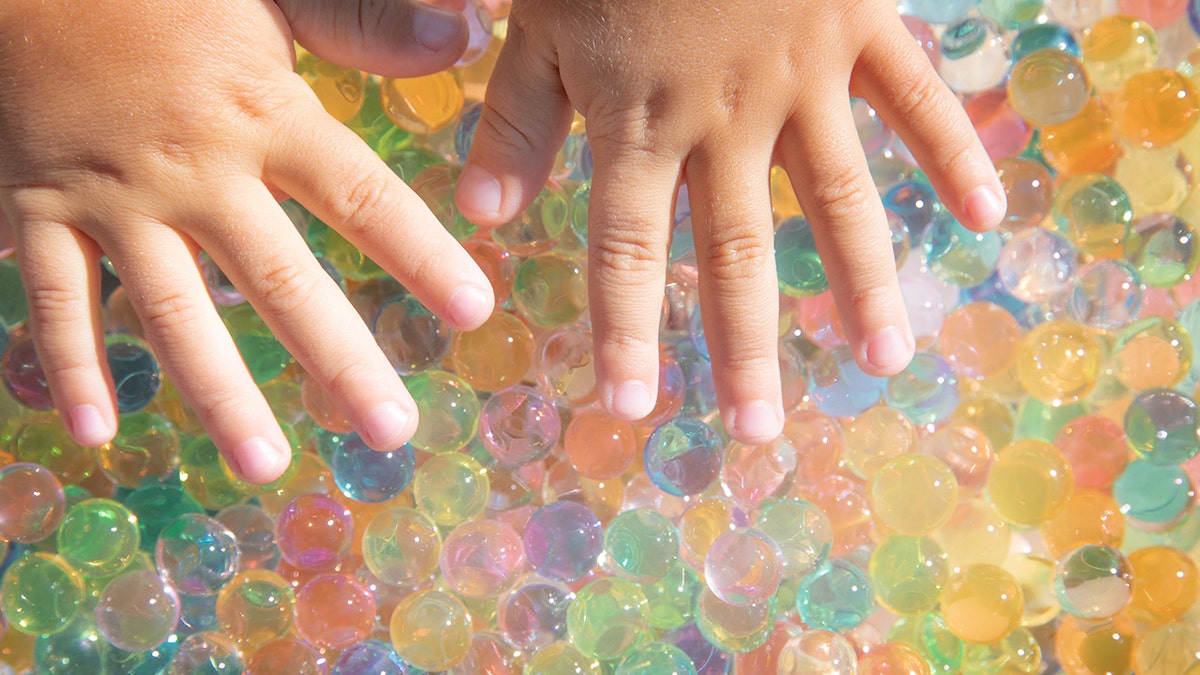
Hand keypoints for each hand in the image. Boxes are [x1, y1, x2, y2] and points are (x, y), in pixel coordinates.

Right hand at [0, 0, 494, 481]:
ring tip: (266, 465)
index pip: (362, 198)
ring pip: (173, 311)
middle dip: (342, 360)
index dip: (422, 256)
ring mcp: (115, 197)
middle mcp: (196, 169)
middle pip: (280, 281)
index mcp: (263, 112)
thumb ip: (361, 23)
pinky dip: (72, 363)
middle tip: (392, 430)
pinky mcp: (40, 207)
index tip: (474, 312)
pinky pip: (54, 298)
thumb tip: (457, 41)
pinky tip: (99, 432)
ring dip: (220, 395)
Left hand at [456, 0, 1003, 442]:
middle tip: (757, 432)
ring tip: (881, 361)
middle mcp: (723, 118)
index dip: (625, 330)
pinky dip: (949, 155)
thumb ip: (516, 114)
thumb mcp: (538, 13)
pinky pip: (914, 100)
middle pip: (736, 250)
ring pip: (837, 198)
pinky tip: (982, 216)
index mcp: (636, 118)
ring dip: (860, 283)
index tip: (631, 408)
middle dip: (744, 344)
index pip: (627, 249)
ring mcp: (800, 78)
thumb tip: (482, 211)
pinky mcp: (858, 31)